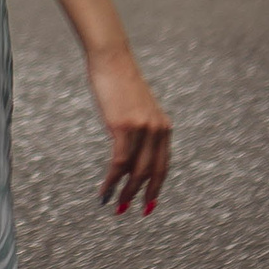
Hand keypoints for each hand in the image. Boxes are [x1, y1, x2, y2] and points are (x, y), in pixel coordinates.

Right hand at [89, 49, 170, 215]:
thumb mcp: (135, 109)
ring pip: (136, 171)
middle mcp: (157, 129)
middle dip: (140, 195)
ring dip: (125, 192)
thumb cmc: (118, 81)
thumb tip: (128, 153)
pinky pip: (119, 162)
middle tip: (128, 210)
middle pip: (152, 172)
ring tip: (116, 205)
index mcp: (163, 126)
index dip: (156, 187)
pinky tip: (104, 191)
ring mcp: (142, 128)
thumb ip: (139, 129)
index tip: (148, 204)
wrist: (111, 59)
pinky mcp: (123, 127)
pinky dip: (112, 180)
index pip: (163, 165)